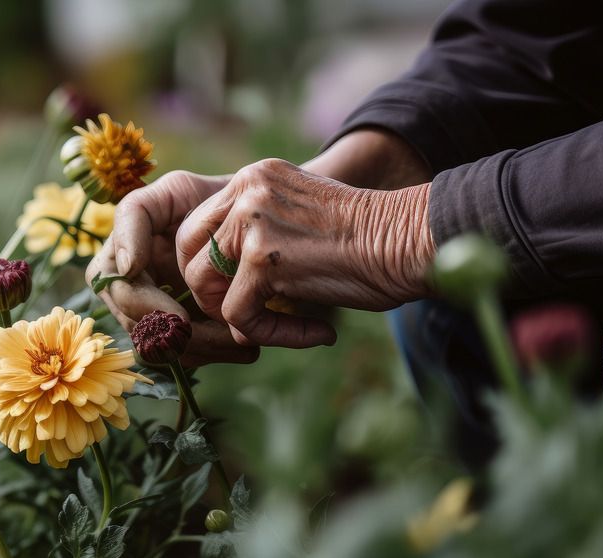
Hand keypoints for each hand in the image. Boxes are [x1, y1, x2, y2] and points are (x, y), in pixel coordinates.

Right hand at [86, 171, 259, 365]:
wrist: (261, 219)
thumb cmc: (214, 198)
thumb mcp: (175, 191)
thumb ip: (135, 216)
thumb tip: (125, 267)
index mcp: (121, 253)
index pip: (109, 285)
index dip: (139, 304)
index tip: (180, 315)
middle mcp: (131, 286)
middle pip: (134, 324)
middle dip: (174, 334)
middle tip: (220, 334)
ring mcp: (154, 312)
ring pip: (158, 347)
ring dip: (199, 349)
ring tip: (243, 342)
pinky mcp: (181, 332)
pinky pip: (184, 356)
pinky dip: (214, 354)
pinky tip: (246, 347)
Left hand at [175, 158, 433, 347]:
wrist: (415, 240)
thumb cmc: (371, 240)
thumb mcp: (302, 220)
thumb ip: (258, 239)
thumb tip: (219, 289)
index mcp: (254, 178)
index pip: (198, 226)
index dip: (211, 270)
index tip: (248, 295)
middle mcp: (246, 191)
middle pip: (187, 252)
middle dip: (210, 293)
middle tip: (249, 316)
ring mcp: (251, 221)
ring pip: (204, 285)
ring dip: (238, 317)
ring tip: (282, 327)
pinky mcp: (262, 258)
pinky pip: (237, 315)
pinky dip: (269, 334)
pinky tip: (316, 333)